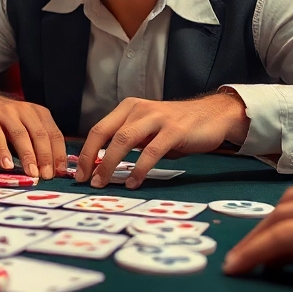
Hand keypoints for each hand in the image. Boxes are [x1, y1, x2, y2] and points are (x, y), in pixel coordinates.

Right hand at [0, 88, 66, 179]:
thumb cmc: (0, 120)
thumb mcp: (23, 126)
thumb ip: (35, 141)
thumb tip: (50, 167)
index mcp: (38, 112)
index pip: (54, 134)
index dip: (59, 154)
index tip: (60, 172)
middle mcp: (24, 110)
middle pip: (40, 135)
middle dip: (46, 157)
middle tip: (47, 176)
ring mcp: (6, 113)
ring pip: (21, 135)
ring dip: (28, 156)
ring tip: (32, 174)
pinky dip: (3, 152)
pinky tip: (6, 165)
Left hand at [75, 91, 249, 188]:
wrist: (213, 115)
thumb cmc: (178, 127)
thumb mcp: (148, 130)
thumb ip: (129, 141)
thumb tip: (103, 165)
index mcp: (129, 108)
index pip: (99, 129)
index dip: (86, 152)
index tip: (79, 173)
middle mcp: (139, 110)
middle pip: (106, 134)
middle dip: (91, 159)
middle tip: (85, 181)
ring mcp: (156, 119)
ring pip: (123, 141)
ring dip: (109, 165)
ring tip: (102, 183)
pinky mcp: (173, 131)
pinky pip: (150, 152)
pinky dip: (138, 169)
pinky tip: (132, 183)